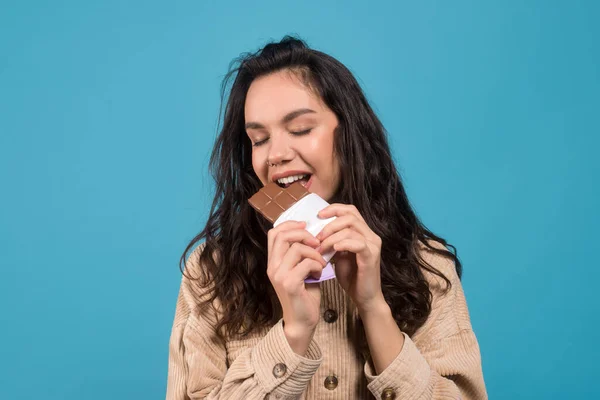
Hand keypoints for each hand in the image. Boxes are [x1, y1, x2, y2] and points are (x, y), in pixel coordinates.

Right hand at [267, 220, 326, 353]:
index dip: (290, 224)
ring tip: (321, 262)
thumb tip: (313, 235)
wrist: (302, 322)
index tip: (306, 225)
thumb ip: (301, 253)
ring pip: (296, 248)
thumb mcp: (300, 269)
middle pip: (282, 235)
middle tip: (316, 242)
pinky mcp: (290, 284)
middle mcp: (272, 267)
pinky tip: (320, 272)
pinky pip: (305, 263)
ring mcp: (279, 275)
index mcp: (273, 262)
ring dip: (314, 252)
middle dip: (303, 234)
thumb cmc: (304, 295)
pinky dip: (317, 264)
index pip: (274, 233)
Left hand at [316, 204, 385, 314]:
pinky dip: (343, 244)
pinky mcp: (371, 256)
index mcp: (363, 232)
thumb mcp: (338, 254)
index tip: (318, 215)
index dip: (334, 209)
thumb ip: (333, 241)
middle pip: (350, 215)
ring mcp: (373, 244)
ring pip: (351, 228)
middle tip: (317, 237)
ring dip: (331, 237)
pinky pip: (358, 243)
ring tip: (321, 247)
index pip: (350, 210)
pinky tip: (334, 250)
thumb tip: (317, 231)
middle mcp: (370, 235)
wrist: (364, 297)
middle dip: (330, 224)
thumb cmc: (351, 276)